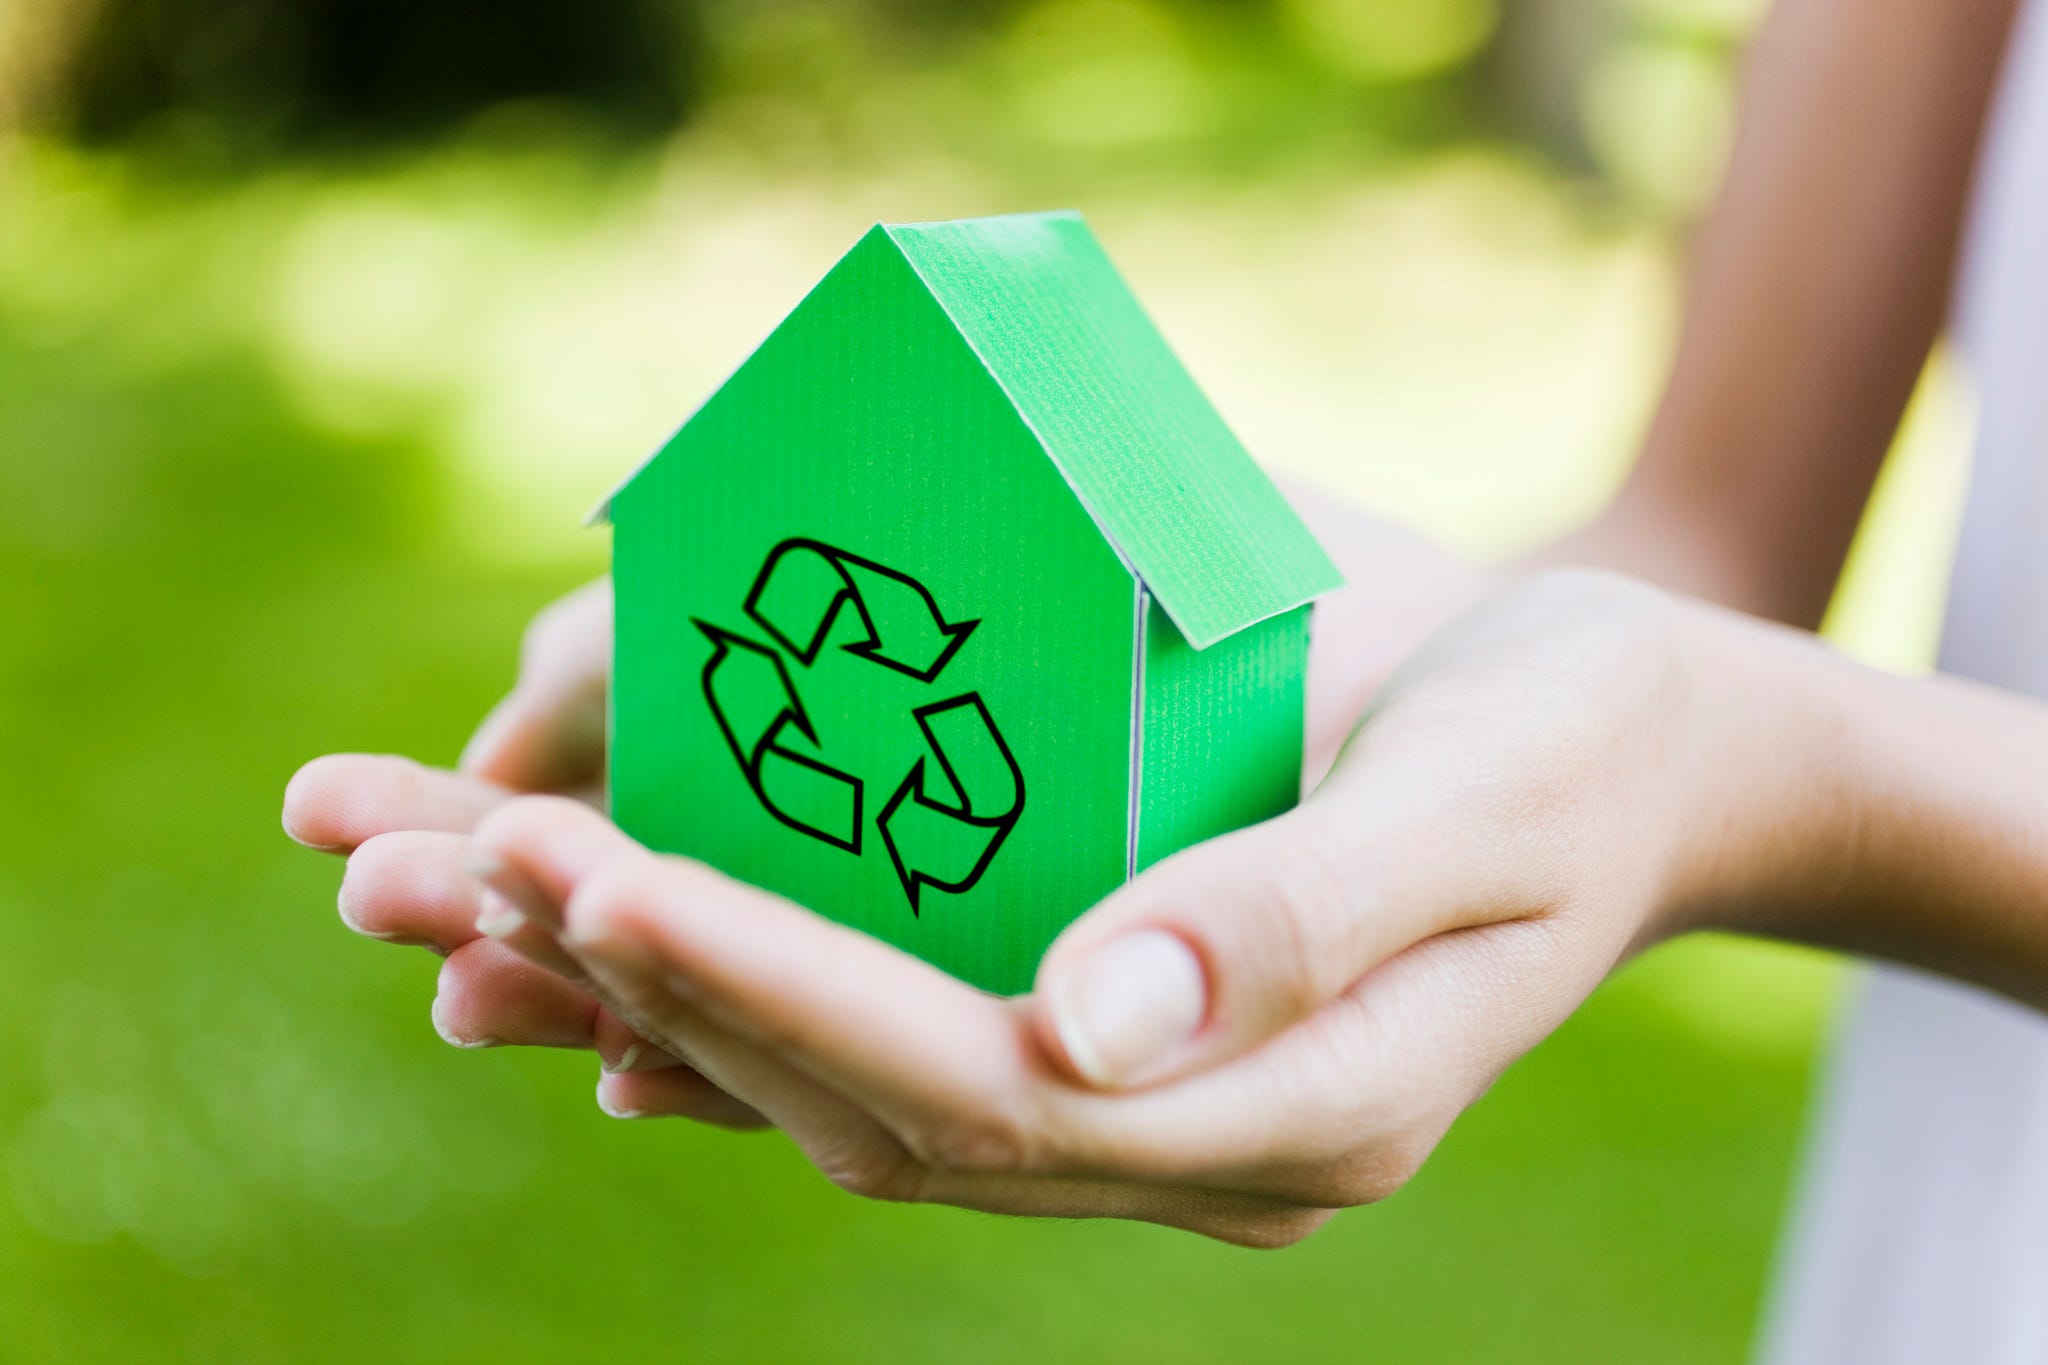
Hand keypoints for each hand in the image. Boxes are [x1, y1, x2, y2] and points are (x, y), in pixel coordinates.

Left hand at [283, 492, 1488, 1105]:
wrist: (1639, 754)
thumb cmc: (1578, 744)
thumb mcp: (1488, 803)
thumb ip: (1298, 924)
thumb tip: (1080, 1024)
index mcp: (1287, 1114)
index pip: (975, 1079)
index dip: (775, 985)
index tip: (589, 872)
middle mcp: (1182, 1144)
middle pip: (861, 1096)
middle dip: (642, 978)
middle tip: (437, 861)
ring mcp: (1136, 1109)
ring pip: (837, 1083)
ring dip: (636, 990)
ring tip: (446, 892)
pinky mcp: (1098, 1040)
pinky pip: (878, 1046)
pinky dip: (728, 1001)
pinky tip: (595, 960)